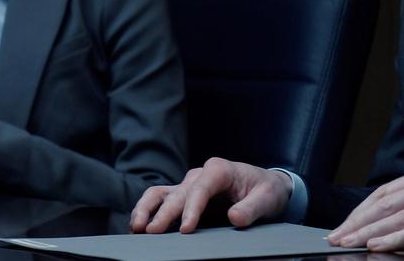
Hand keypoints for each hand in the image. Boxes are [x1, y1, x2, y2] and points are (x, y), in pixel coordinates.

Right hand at [130, 157, 292, 232]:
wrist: (265, 186)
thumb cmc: (266, 190)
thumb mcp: (267, 198)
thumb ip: (252, 208)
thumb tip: (235, 218)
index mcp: (220, 170)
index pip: (201, 188)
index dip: (191, 208)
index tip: (186, 229)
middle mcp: (200, 174)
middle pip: (178, 193)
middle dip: (164, 213)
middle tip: (152, 232)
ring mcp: (190, 184)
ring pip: (161, 192)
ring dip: (147, 208)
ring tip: (137, 227)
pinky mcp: (185, 196)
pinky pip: (162, 200)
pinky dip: (148, 211)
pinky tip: (139, 226)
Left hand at [325, 163, 403, 252]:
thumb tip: (389, 223)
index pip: (386, 192)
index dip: (360, 211)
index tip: (342, 226)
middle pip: (386, 202)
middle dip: (357, 222)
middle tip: (335, 236)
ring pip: (399, 215)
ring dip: (369, 231)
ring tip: (348, 243)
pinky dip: (395, 238)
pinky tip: (377, 245)